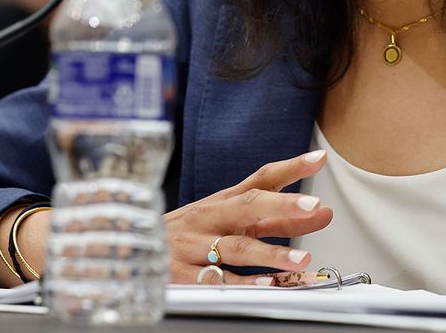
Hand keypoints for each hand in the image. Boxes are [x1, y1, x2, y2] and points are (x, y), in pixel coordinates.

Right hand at [164, 150, 332, 283]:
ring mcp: (193, 245)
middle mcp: (209, 219)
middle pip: (247, 206)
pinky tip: (266, 284)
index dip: (289, 168)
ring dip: (270, 253)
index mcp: (222, 203)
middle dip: (283, 205)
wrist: (126, 247)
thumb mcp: (226, 220)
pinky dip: (242, 283)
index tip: (318, 159)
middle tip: (315, 206)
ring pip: (235, 247)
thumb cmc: (185, 234)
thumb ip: (273, 218)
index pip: (259, 179)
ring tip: (301, 260)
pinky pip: (215, 280)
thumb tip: (319, 212)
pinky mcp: (180, 275)